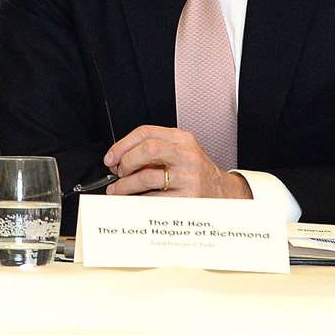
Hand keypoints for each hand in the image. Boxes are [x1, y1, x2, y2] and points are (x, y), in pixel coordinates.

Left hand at [102, 124, 253, 199]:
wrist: (224, 193)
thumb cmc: (197, 172)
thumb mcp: (180, 152)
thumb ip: (154, 150)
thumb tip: (119, 160)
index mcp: (181, 139)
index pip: (145, 133)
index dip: (122, 145)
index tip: (111, 158)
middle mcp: (186, 155)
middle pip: (147, 149)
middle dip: (126, 162)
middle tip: (118, 173)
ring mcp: (188, 177)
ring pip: (146, 177)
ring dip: (125, 185)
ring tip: (119, 190)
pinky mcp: (187, 198)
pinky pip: (154, 199)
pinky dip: (138, 201)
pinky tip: (134, 201)